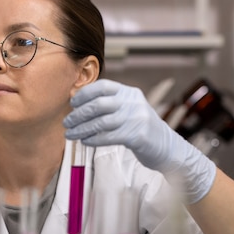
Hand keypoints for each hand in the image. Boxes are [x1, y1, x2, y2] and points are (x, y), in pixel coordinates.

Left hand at [63, 79, 215, 203]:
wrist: (167, 147)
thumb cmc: (140, 129)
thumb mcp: (128, 110)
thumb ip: (109, 104)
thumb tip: (77, 103)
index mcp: (130, 93)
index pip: (103, 86)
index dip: (85, 94)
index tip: (72, 103)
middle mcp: (133, 103)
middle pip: (99, 105)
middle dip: (79, 114)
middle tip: (67, 122)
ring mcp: (136, 119)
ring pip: (101, 122)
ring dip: (82, 129)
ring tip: (70, 135)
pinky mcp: (137, 136)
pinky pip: (108, 137)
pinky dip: (93, 139)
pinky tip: (85, 141)